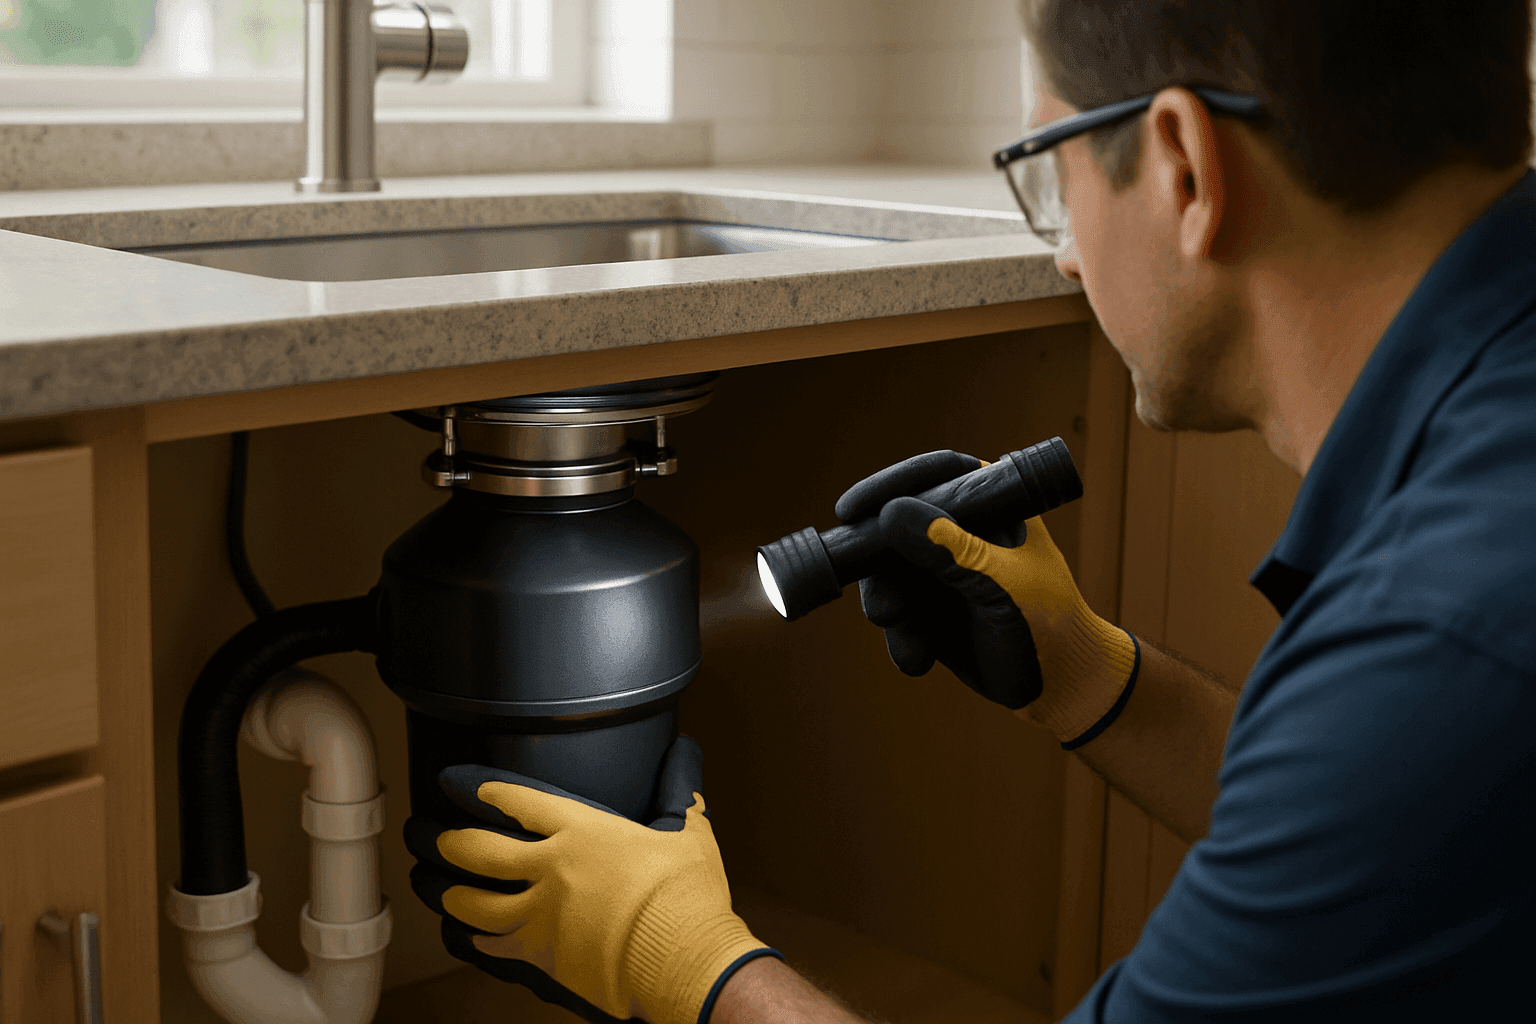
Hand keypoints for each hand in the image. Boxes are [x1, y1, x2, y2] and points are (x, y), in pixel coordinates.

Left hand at [406, 737, 777, 1023]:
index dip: (485, 789)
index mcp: (583, 830)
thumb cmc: (686, 897)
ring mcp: (541, 914)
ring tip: (434, 885)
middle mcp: (551, 868)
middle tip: (432, 835)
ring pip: (475, 901)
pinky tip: (462, 934)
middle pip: (481, 849)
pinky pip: (492, 945)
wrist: (682, 959)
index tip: (463, 784)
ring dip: (448, 891)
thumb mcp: (688, 832)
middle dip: (451, 840)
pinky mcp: (542, 955)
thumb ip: (679, 790)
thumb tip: (686, 753)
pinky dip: (472, 938)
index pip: (520, 801)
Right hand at [837, 450, 1138, 743]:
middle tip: (885, 610)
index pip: (931, 476)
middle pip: (895, 527)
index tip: (851, 509)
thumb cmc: (1048, 621)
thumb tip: (890, 515)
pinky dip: (900, 637)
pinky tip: (917, 659)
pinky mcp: (929, 607)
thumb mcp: (1000, 584)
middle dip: (881, 570)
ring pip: (888, 574)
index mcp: (988, 503)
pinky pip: (897, 614)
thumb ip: (950, 551)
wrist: (1061, 683)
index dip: (887, 487)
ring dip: (890, 609)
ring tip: (911, 646)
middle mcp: (959, 529)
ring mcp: (940, 568)